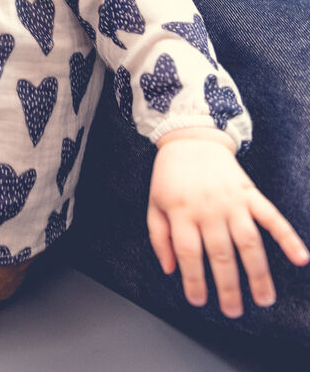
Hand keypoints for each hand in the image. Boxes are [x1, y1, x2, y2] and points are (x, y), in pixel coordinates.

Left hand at [148, 128, 308, 316]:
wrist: (191, 138)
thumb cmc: (170, 176)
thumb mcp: (154, 203)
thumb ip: (159, 237)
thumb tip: (170, 270)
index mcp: (181, 210)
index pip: (189, 253)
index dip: (194, 280)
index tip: (199, 301)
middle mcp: (208, 207)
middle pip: (221, 254)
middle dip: (228, 286)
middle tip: (233, 311)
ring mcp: (231, 200)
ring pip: (248, 242)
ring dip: (258, 273)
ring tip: (264, 298)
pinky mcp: (249, 192)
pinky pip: (271, 216)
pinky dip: (287, 237)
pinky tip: (300, 258)